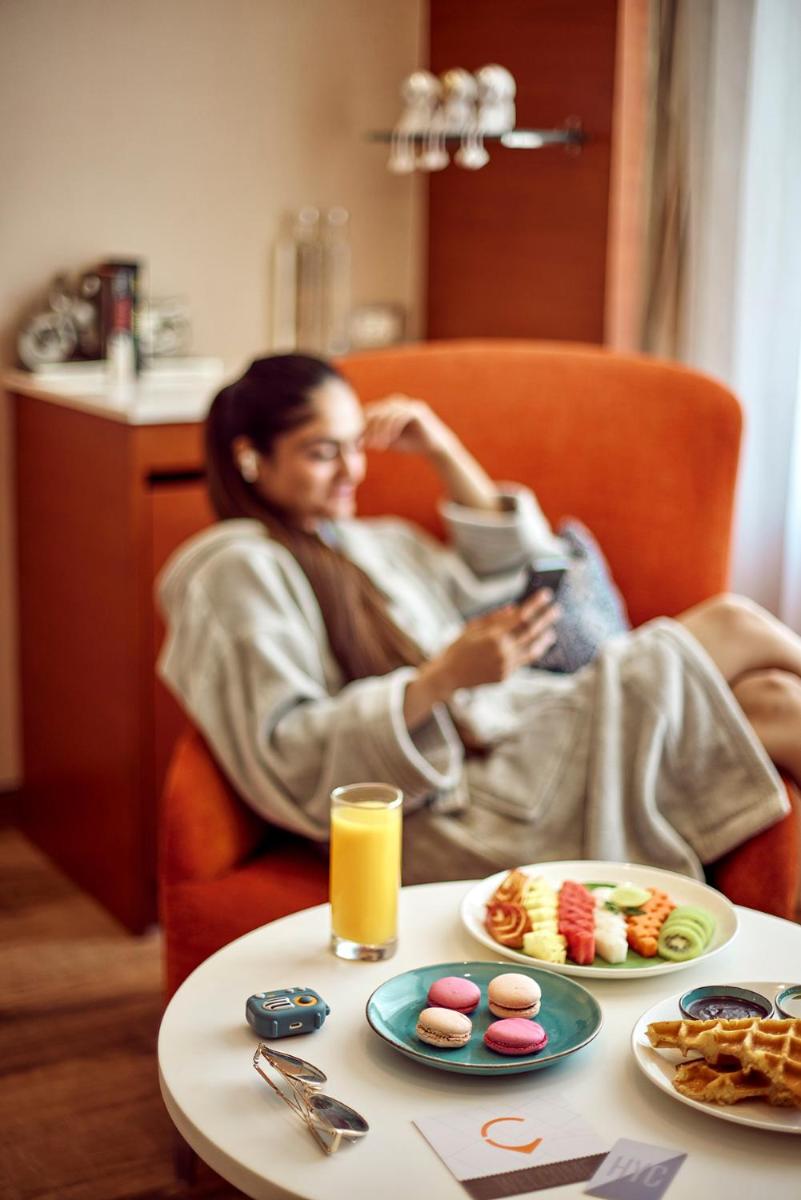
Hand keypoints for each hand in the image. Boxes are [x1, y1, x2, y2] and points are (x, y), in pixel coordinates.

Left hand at [362, 395, 454, 458]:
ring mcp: (408, 405)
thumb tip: (356, 440)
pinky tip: (388, 442)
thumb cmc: (411, 444)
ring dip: (380, 431)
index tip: (358, 443)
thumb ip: (374, 437)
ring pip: (387, 414)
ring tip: (378, 446)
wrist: (435, 448)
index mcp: (389, 407)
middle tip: (365, 444)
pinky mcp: (416, 411)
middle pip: (376, 411)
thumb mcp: (388, 440)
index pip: (371, 412)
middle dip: (369, 429)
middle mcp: (398, 403)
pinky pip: (400, 417)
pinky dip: (392, 430)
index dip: (363, 427)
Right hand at [434, 590, 560, 691]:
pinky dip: (534, 651)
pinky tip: (538, 645)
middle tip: (556, 609)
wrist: (449, 676)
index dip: (536, 604)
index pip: (521, 616)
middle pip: (531, 631)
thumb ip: (494, 617)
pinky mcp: (506, 675)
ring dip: (544, 638)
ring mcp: (506, 665)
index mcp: (493, 635)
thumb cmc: (458, 647)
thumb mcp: (471, 627)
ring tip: (551, 630)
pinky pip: (524, 661)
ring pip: (532, 649)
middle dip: (545, 618)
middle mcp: (502, 650)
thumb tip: (514, 608)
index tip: (546, 594)